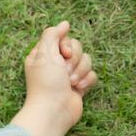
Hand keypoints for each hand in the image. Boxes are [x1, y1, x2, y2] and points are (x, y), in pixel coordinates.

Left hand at [11, 21, 98, 135]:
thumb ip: (52, 35)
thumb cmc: (46, 83)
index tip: (63, 54)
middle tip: (65, 72)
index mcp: (43, 55)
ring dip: (81, 71)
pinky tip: (78, 89)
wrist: (54, 111)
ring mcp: (67, 75)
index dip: (67, 45)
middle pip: (77, 47)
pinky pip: (92, 74)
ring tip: (70, 83)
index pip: (62, 38)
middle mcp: (55, 64)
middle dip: (75, 59)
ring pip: (87, 60)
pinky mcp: (79, 85)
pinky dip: (87, 81)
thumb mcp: (45, 54)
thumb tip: (64, 23)